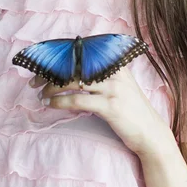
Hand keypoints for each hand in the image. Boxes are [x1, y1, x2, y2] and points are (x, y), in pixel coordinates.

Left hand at [29, 66, 174, 158]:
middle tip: (35, 81)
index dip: (59, 57)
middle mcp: (114, 71)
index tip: (42, 65)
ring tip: (40, 94)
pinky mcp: (110, 106)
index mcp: (115, 63)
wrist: (151, 134)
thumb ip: (101, 74)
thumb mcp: (120, 85)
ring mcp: (113, 88)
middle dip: (50, 72)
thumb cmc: (132, 111)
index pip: (81, 52)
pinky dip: (59, 101)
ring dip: (51, 87)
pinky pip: (77, 100)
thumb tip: (71, 71)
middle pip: (74, 64)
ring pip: (73, 80)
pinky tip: (50, 104)